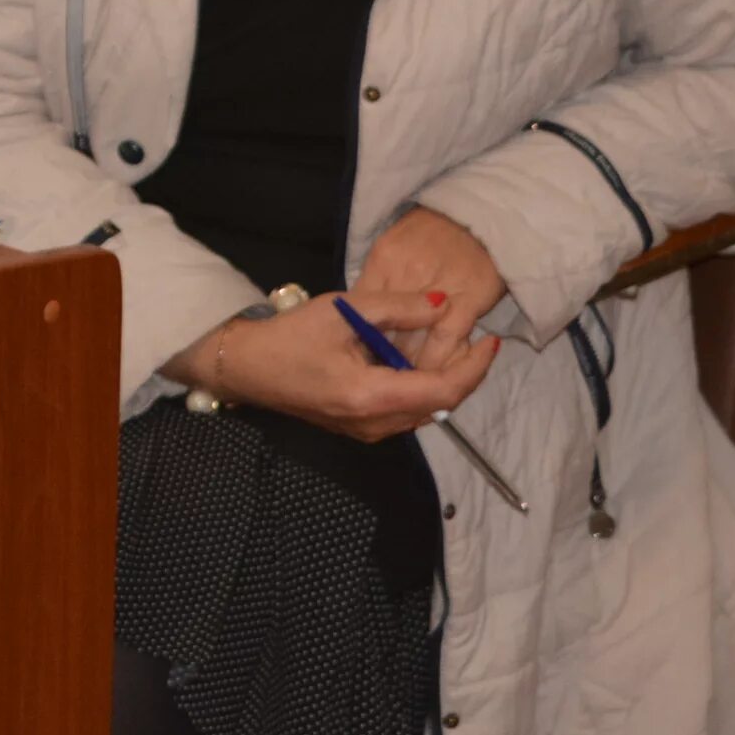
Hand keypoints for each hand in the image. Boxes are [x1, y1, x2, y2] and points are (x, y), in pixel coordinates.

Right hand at [164, 288, 499, 441]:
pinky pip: (404, 411)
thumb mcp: (343, 311)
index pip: (444, 390)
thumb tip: (444, 303)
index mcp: (371, 397)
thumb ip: (398, 307)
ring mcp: (366, 430)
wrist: (244, 367)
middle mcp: (375, 424)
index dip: (475, 367)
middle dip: (464, 372)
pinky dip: (421, 387)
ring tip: (452, 345)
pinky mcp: (358, 427)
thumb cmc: (288, 337)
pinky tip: (415, 360)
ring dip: (443, 380)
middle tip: (475, 337)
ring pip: (424, 410)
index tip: (491, 339)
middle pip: (440, 405)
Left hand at [353, 207, 508, 372]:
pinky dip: (442, 358)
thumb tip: (364, 326)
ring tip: (410, 381)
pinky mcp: (471, 295)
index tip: (361, 361)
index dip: (363, 339)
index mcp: (384, 259)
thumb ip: (377, 286)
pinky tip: (439, 370)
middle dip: (385, 357)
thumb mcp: (393, 250)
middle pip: (387, 326)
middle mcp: (407, 272)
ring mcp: (440, 284)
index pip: (363, 308)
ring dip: (413, 364)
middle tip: (383, 379)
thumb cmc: (432, 234)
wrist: (482, 214)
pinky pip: (450, 337)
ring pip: (417, 338)